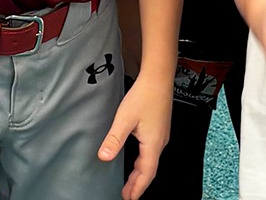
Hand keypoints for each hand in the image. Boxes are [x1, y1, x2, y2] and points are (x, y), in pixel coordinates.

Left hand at [100, 74, 171, 199]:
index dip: (138, 188)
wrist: (158, 77)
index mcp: (153, 144)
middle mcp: (160, 142)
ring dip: (141, 173)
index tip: (130, 198)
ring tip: (131, 181)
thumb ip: (114, 139)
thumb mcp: (124, 119)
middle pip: (150, 169)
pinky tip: (137, 159)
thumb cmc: (145, 95)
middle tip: (127, 194)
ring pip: (151, 160)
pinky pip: (152, 151)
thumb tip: (103, 157)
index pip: (146, 174)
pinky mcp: (159, 128)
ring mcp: (161, 135)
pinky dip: (144, 161)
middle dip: (138, 183)